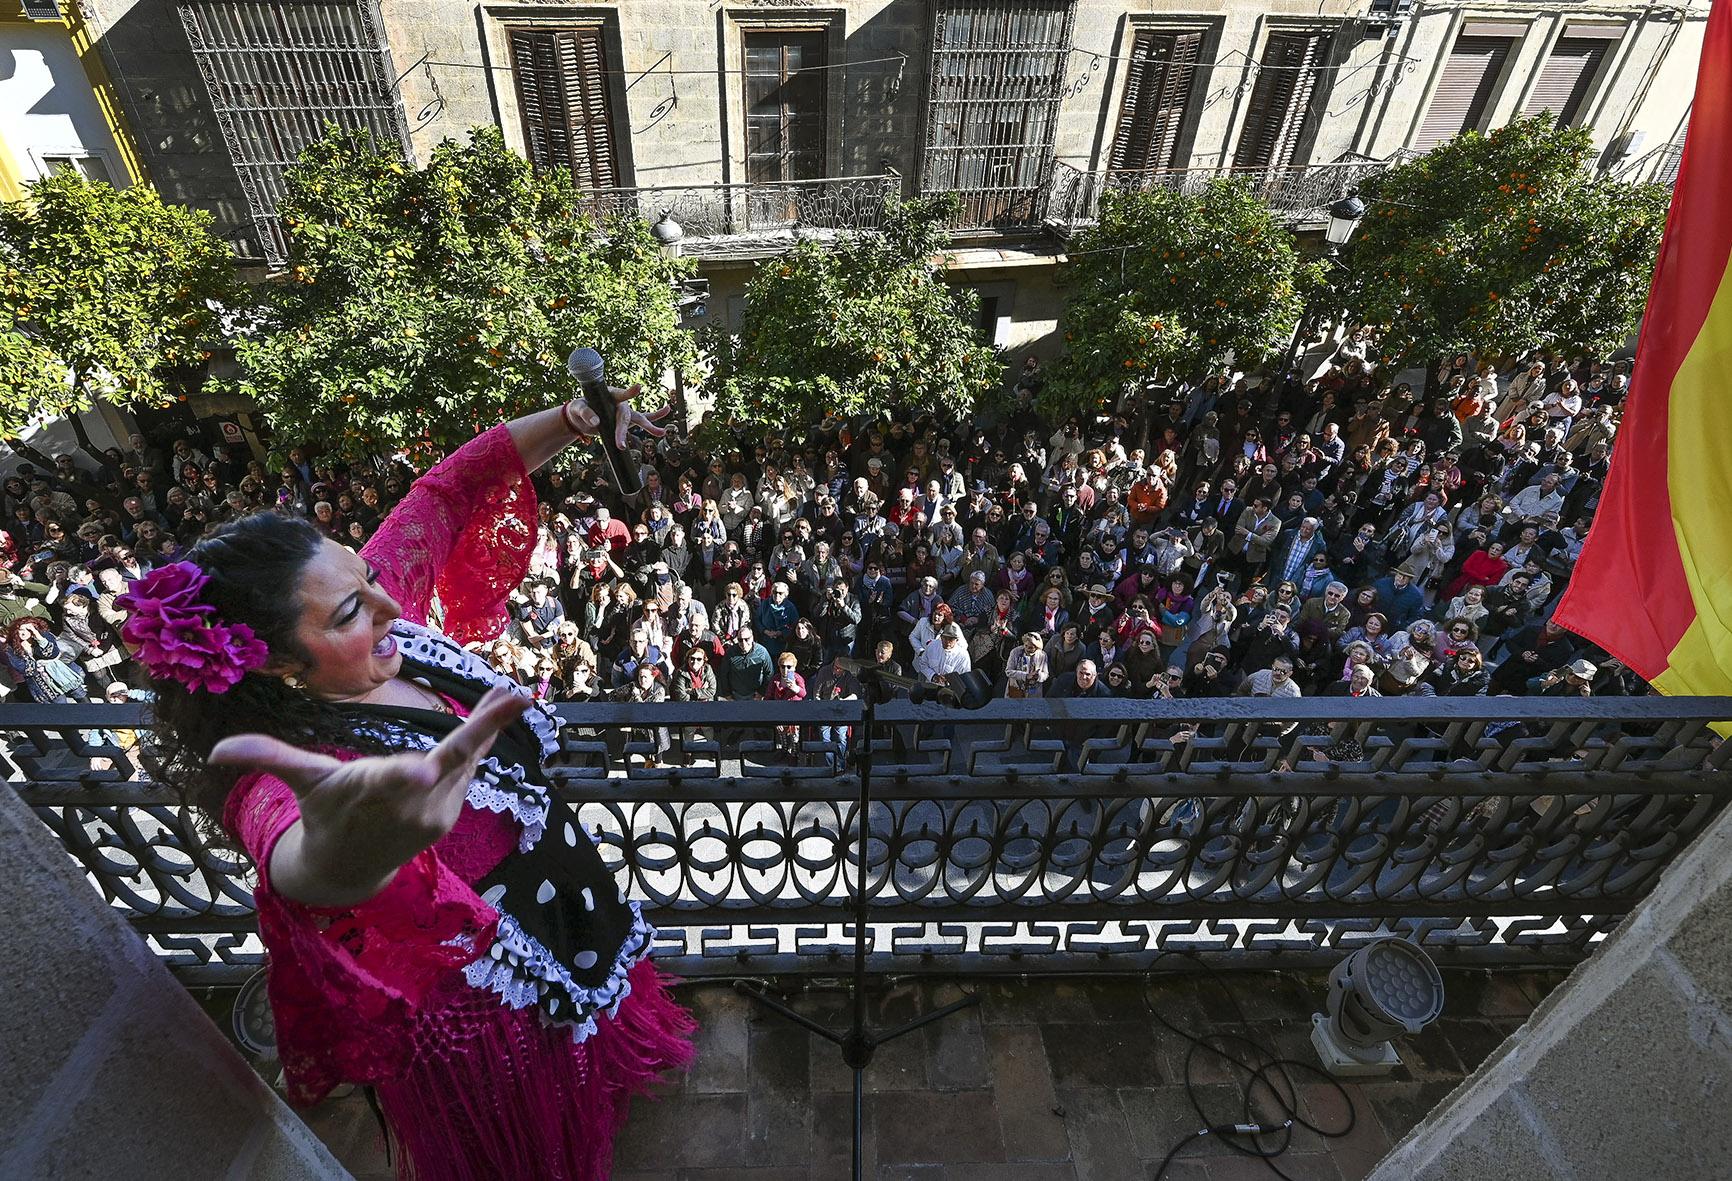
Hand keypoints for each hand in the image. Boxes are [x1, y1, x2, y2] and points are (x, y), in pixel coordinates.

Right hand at [209, 686, 530, 905]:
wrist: (348, 870)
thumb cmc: (323, 813)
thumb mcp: (300, 783)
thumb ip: (268, 757)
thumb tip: (217, 750)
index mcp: (365, 792)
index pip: (383, 782)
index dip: (404, 776)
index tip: (424, 767)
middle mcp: (404, 805)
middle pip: (447, 761)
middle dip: (483, 729)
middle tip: (515, 697)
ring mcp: (432, 813)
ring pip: (467, 761)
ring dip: (491, 726)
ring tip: (513, 693)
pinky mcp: (449, 814)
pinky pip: (469, 771)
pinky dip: (483, 742)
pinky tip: (498, 713)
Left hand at [568, 384, 671, 450]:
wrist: (579, 418)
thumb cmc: (578, 409)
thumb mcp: (578, 408)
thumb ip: (586, 413)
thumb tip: (596, 422)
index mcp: (609, 395)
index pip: (620, 394)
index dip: (629, 392)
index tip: (639, 388)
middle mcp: (619, 403)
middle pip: (625, 416)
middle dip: (623, 430)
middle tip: (620, 444)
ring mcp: (623, 412)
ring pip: (638, 419)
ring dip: (649, 427)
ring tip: (661, 432)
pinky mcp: (625, 422)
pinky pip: (641, 422)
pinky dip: (652, 425)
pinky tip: (662, 431)